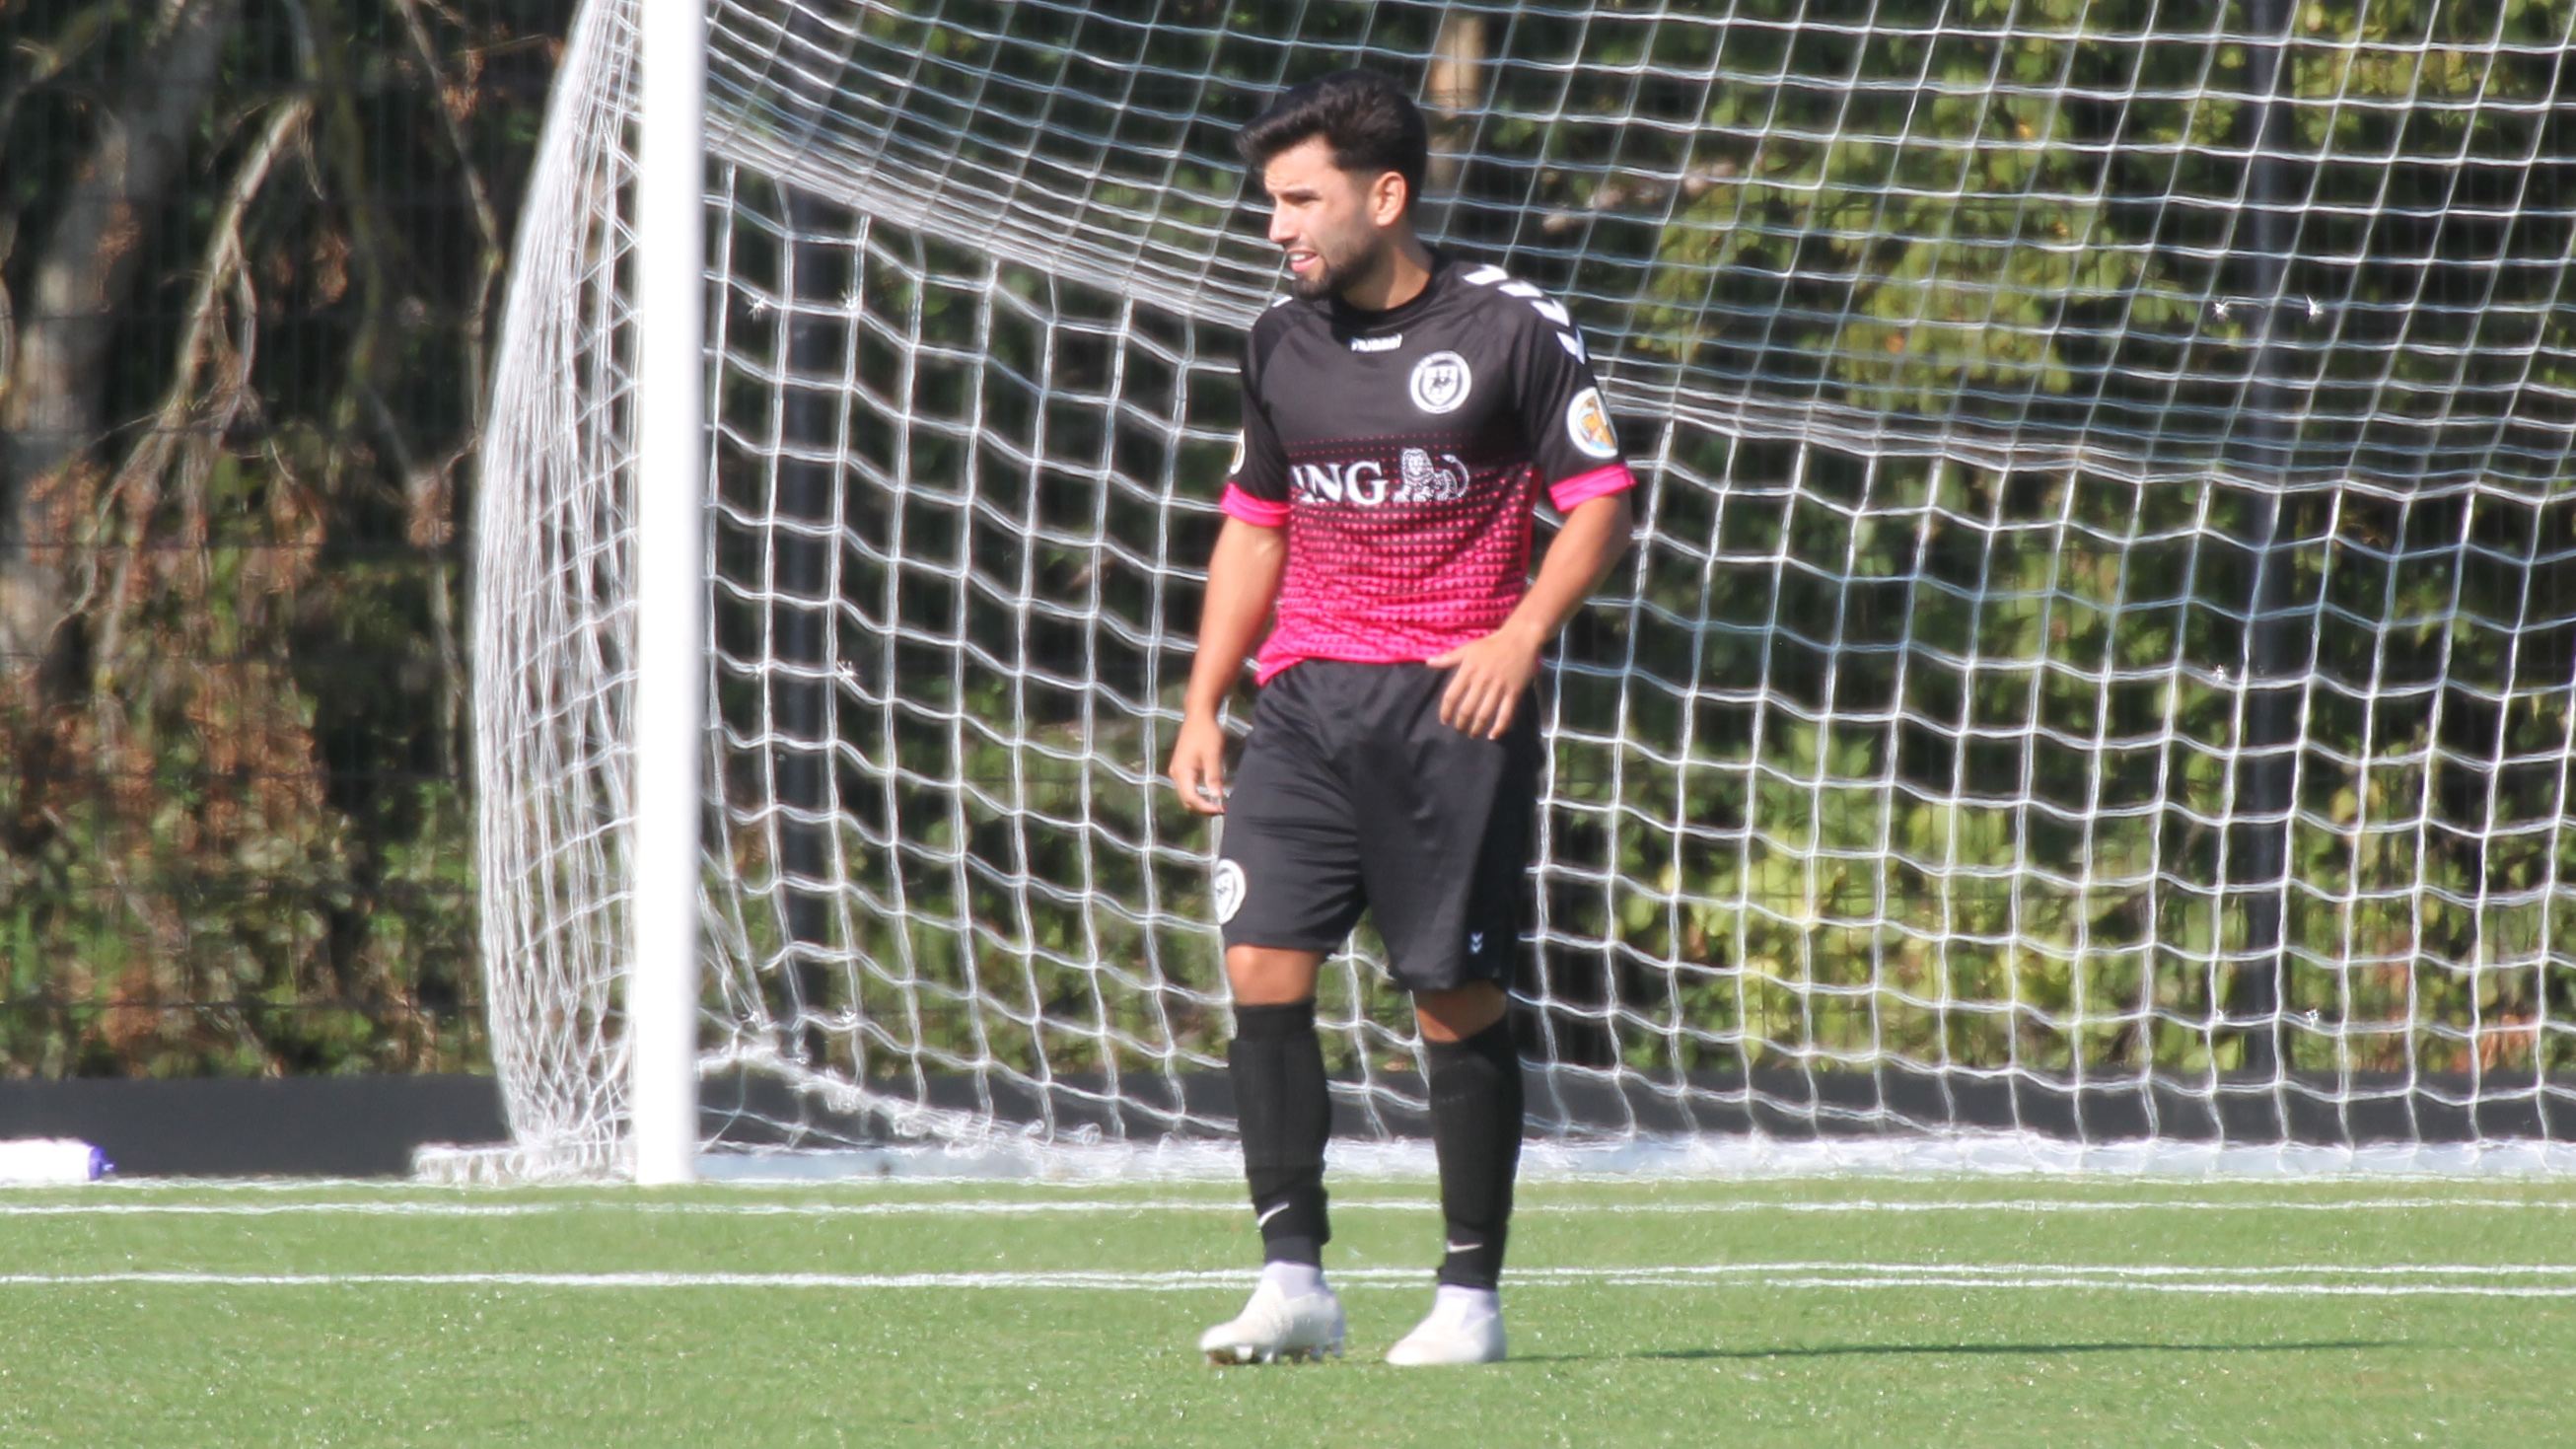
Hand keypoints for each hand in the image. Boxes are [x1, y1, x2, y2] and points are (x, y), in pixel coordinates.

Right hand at [1168, 713, 1230, 814]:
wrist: (1199, 715)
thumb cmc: (1207, 733)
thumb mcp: (1213, 755)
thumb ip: (1213, 776)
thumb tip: (1217, 797)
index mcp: (1182, 772)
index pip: (1192, 799)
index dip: (1207, 808)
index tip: (1223, 809)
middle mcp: (1176, 774)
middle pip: (1187, 800)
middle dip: (1203, 808)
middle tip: (1222, 809)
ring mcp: (1177, 770)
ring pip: (1187, 795)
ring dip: (1201, 802)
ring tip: (1218, 804)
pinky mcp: (1181, 767)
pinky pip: (1188, 787)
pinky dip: (1198, 794)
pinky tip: (1211, 793)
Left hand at [1428, 625, 1542, 738]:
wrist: (1519, 638)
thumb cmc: (1491, 644)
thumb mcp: (1467, 648)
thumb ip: (1448, 658)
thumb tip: (1428, 663)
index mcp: (1468, 670)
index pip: (1451, 696)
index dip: (1446, 711)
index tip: (1445, 721)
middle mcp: (1481, 680)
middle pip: (1467, 708)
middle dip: (1461, 723)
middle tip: (1460, 729)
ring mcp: (1499, 687)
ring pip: (1485, 714)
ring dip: (1477, 728)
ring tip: (1473, 734)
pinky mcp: (1514, 691)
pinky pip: (1506, 713)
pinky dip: (1499, 727)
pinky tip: (1493, 735)